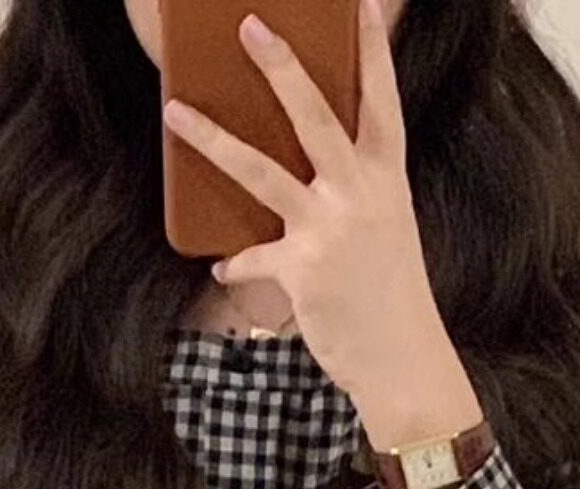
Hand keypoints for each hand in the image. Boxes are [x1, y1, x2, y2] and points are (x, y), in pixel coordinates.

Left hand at [163, 0, 479, 454]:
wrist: (404, 362)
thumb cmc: (393, 297)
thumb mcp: (386, 229)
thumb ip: (355, 193)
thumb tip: (312, 176)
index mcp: (387, 177)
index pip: (381, 100)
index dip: (373, 50)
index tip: (364, 4)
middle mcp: (360, 193)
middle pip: (314, 115)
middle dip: (281, 67)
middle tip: (250, 26)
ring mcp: (329, 228)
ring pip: (261, 170)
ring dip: (214, 140)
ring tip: (176, 114)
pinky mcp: (301, 269)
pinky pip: (253, 257)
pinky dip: (237, 263)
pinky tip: (223, 268)